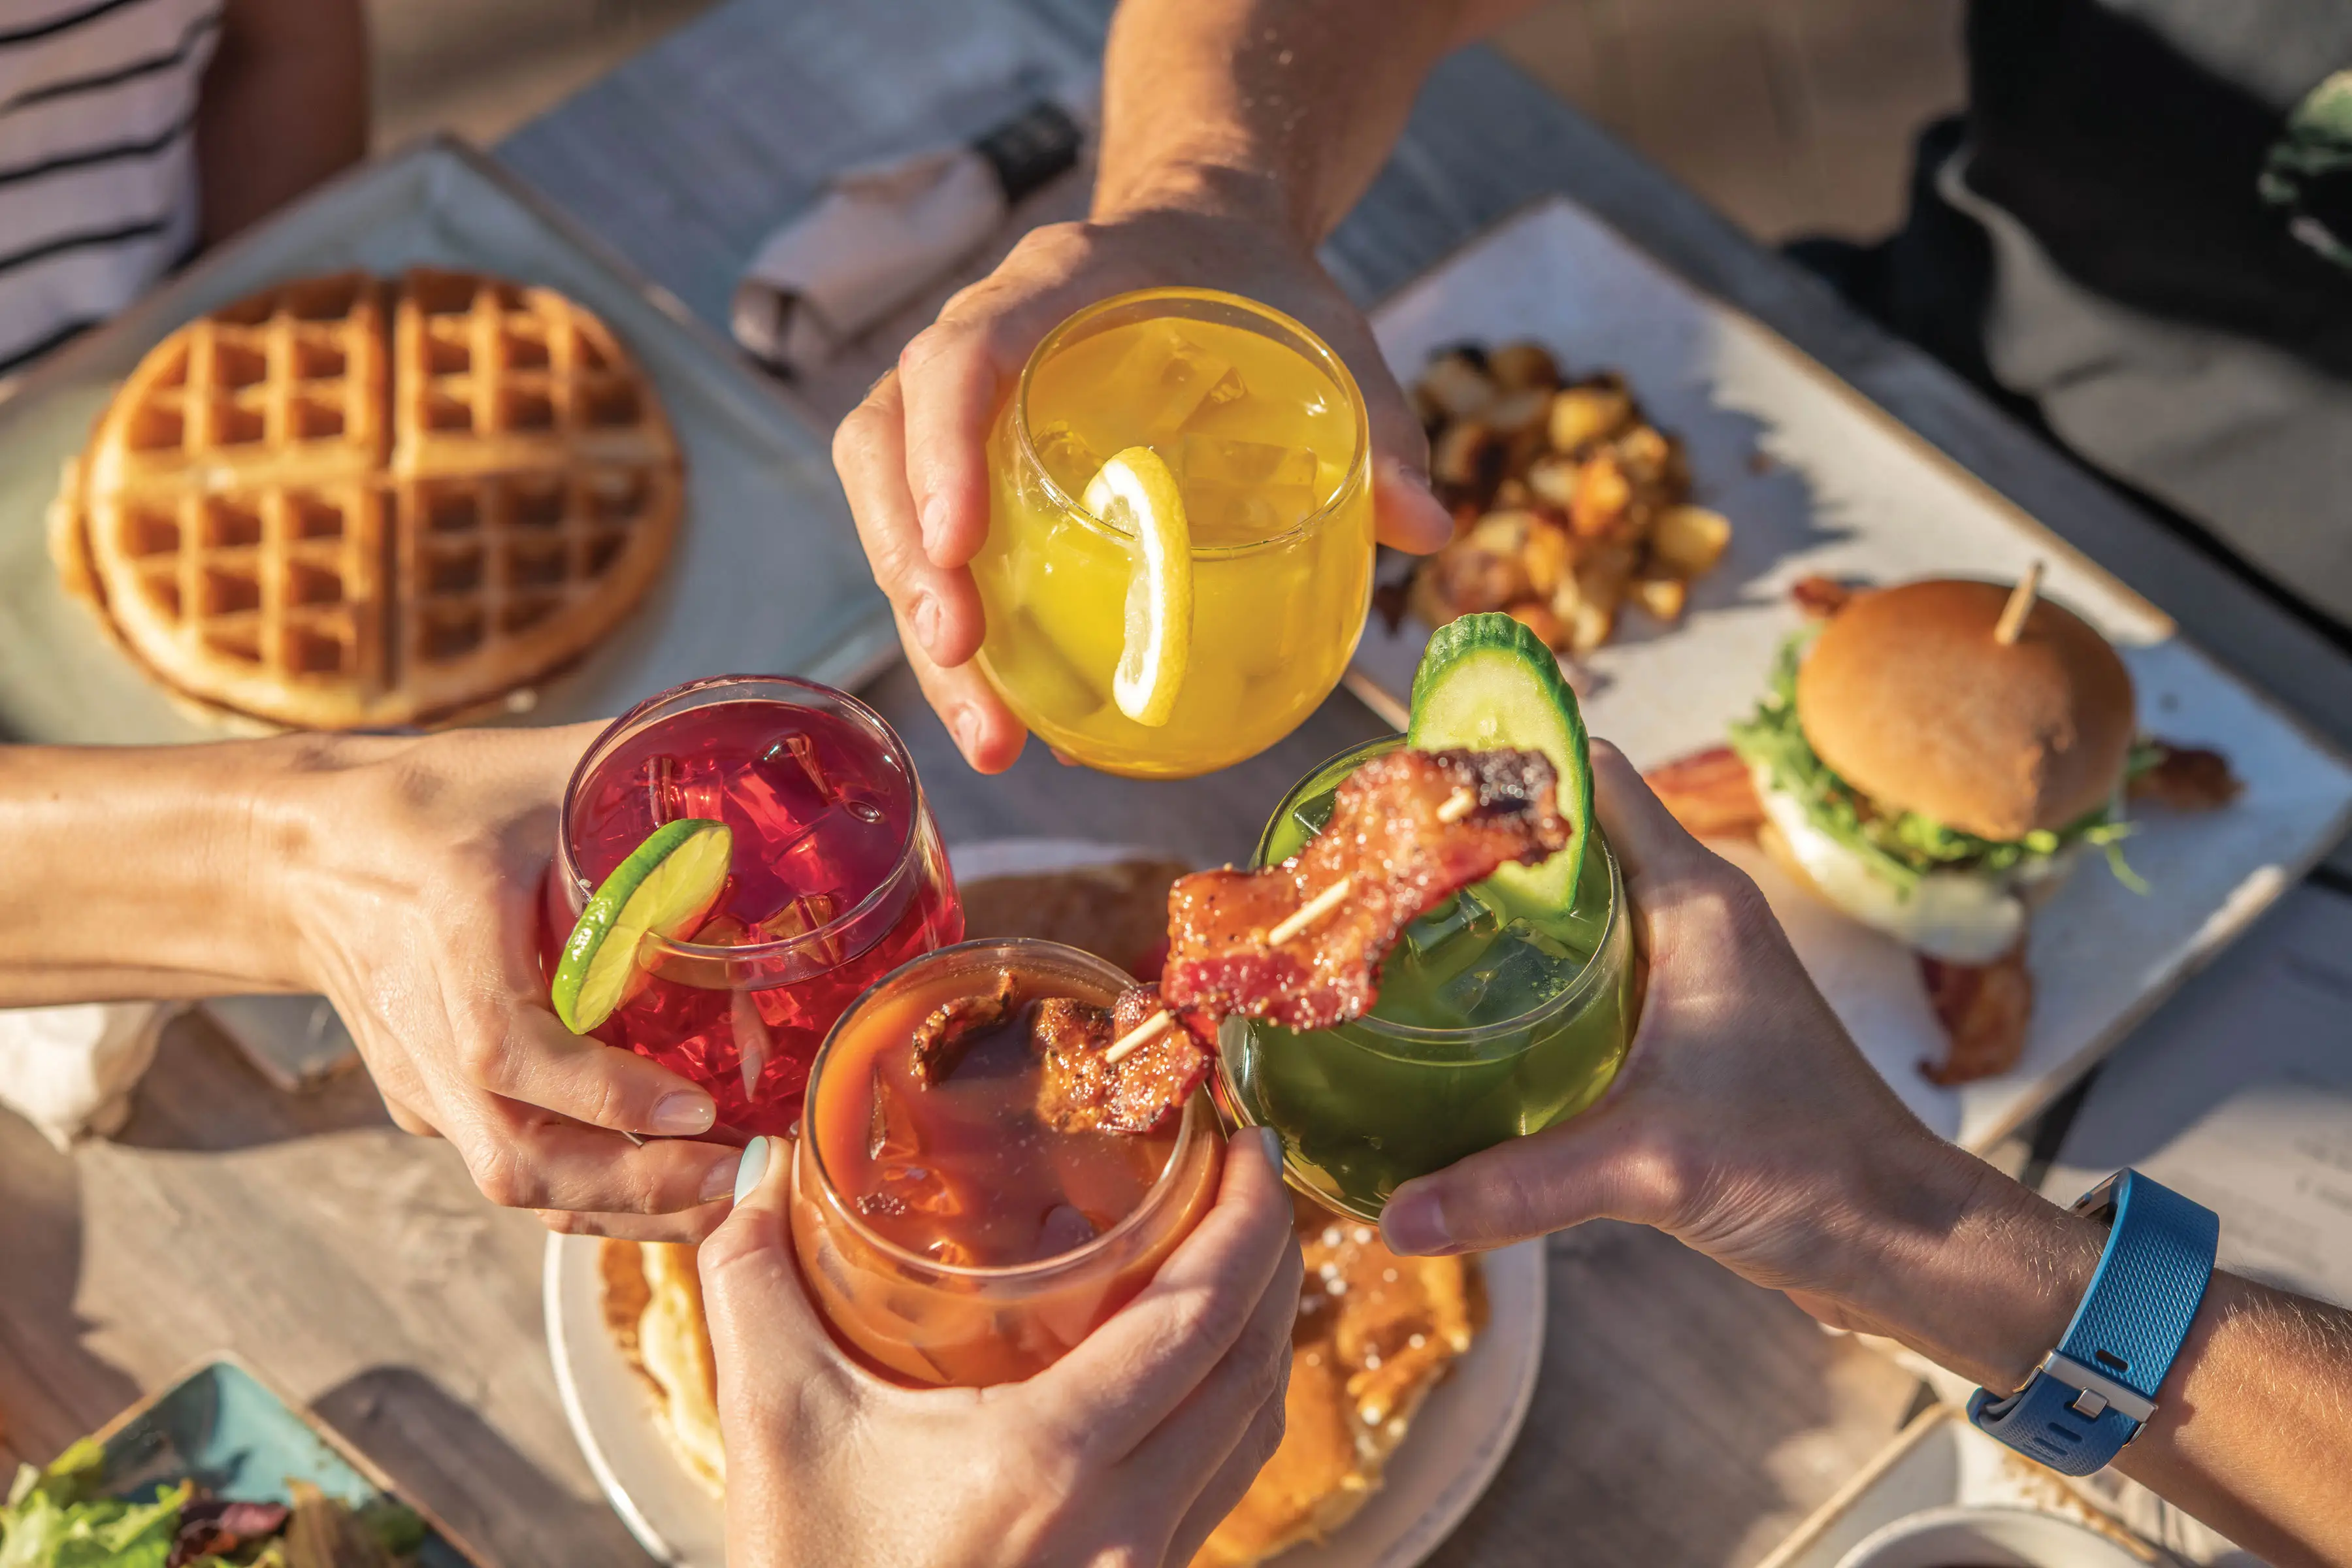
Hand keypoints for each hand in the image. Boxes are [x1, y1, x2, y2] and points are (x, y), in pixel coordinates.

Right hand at [270, 726, 740, 1240]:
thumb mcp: (540, 769)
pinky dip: (591, 1189)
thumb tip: (763, 795)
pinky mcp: (430, 1100)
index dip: (605, 1093)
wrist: (305, 853)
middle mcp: (423, 1023)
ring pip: (512, 1177)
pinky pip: (511, 1162)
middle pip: (513, 1153)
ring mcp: (421, 1076)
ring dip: (622, 1205)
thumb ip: (644, 783)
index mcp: (448, 926)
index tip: (696, 1108)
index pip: (508, 1046)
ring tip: (726, 1194)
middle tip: (740, 1176)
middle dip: (633, 1185)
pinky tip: (673, 1178)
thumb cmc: (436, 800)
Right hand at [702, 1126, 1303, 1567]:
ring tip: (1238, 1245)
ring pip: (1251, 1429)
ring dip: (1263, 1328)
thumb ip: (755, 1285)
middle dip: (1274, 1255)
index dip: (1247, 1218)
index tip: (1249, 1136)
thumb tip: (757, 1167)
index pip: (1200, 1317)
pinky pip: (1221, 1481)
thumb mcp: (774, 1427)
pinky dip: (1230, 1400)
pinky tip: (1192, 1357)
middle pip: (1253, 1365)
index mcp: (1052, 1461)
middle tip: (1252, 1169)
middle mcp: (1127, 1522)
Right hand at [833, 195, 1454, 771]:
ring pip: (885, 499)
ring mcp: (956, 400)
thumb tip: (1428, 532)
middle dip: (908, 562)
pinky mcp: (967, 459)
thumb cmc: (1255, 282)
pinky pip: (924, 537)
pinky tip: (1015, 718)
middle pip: (885, 442)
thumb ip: (1377, 418)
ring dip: (918, 617)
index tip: (957, 540)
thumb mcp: (1327, 326)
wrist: (1205, 236)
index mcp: (1053, 284)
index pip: (959, 349)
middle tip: (961, 661)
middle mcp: (980, 334)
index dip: (941, 442)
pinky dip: (956, 630)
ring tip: (989, 731)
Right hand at [1379, 743, 2102, 1393]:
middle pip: (1571, 842)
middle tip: (1384, 875)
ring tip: (1406, 942)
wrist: (1904, 1239)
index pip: (1592, 779)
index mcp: (1695, 902)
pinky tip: (1472, 1025)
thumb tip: (1394, 1216)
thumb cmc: (1809, 1170)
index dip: (1506, 767)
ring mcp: (1694, 975)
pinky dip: (1533, 984)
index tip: (1416, 790)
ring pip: (1581, 912)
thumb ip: (1514, 1187)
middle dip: (1482, 851)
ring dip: (1504, 921)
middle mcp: (1694, 920)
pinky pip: (1594, 976)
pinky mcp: (1689, 1033)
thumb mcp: (1646, 1166)